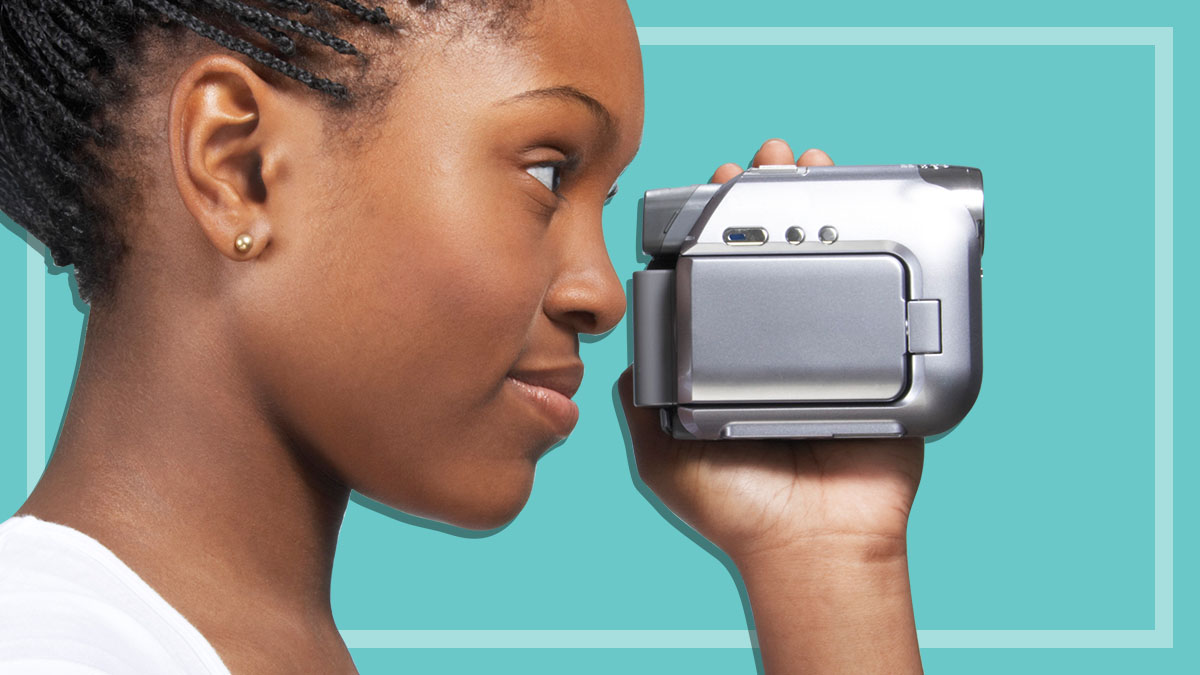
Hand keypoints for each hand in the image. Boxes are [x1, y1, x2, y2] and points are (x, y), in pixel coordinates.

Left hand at [617, 139, 923, 566]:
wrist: (811, 545)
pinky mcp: (883, 364)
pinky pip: (886, 301)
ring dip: (825, 206)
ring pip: (830, 260)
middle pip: (776, 251)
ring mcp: (834, 350)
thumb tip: (628, 357)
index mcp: (729, 354)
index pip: (722, 269)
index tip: (716, 184)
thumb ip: (642, 403)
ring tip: (814, 167)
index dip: (718, 223)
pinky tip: (874, 210)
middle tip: (771, 161)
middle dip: (772, 197)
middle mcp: (779, 343)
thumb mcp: (663, 456)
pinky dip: (884, 251)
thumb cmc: (737, 507)